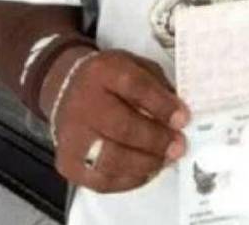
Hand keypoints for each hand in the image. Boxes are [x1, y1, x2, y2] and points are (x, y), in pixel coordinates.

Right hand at [47, 49, 190, 192]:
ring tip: (164, 160)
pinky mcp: (68, 163)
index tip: (183, 119)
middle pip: (123, 127)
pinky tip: (145, 171)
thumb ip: (158, 87)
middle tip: (178, 146)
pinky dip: (129, 180)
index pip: (135, 87)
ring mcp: (72, 135)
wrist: (66, 90)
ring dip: (146, 163)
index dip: (162, 106)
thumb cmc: (109, 81)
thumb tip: (179, 115)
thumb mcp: (135, 67)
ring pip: (112, 159)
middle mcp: (82, 103)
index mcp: (103, 72)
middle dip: (157, 140)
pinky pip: (102, 180)